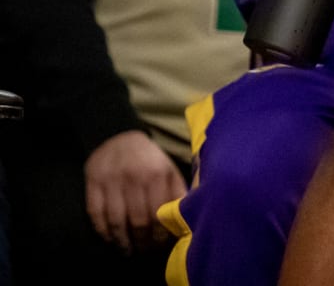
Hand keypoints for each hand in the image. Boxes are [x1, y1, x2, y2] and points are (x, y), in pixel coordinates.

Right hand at [84, 129, 184, 252]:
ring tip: (128, 250)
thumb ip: (177, 190)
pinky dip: (103, 231)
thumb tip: (186, 214)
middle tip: (145, 250)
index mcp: (156, 174)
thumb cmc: (148, 158)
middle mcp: (133, 178)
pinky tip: (111, 239)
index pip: (158, 212)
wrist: (116, 137)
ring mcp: (111, 182)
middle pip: (137, 220)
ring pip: (115, 221)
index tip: (160, 244)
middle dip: (142, 240)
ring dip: (122, 241)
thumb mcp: (168, 168)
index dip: (160, 233)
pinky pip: (96, 215)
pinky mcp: (93, 185)